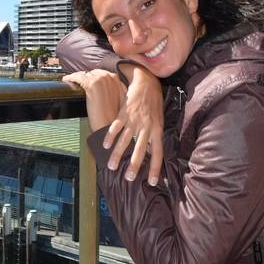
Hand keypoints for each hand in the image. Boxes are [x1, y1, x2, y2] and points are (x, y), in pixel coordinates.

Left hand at [62, 69, 125, 131]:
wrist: (108, 126)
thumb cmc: (111, 118)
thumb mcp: (116, 100)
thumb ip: (111, 90)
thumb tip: (102, 88)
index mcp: (116, 79)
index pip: (100, 73)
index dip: (91, 77)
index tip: (85, 80)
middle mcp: (109, 77)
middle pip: (92, 73)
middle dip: (85, 77)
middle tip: (78, 83)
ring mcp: (100, 79)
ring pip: (84, 74)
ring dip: (77, 78)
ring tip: (71, 82)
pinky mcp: (91, 85)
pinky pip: (77, 77)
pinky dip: (70, 78)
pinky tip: (66, 80)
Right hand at [106, 65, 164, 184]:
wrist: (147, 82)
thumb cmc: (153, 103)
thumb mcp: (159, 121)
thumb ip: (154, 136)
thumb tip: (151, 152)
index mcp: (157, 130)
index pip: (158, 153)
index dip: (155, 168)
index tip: (152, 181)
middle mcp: (147, 127)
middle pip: (141, 149)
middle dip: (135, 165)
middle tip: (129, 177)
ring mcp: (135, 120)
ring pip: (126, 140)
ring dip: (118, 154)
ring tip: (112, 166)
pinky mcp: (124, 113)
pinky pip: (116, 127)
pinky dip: (110, 136)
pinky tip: (105, 146)